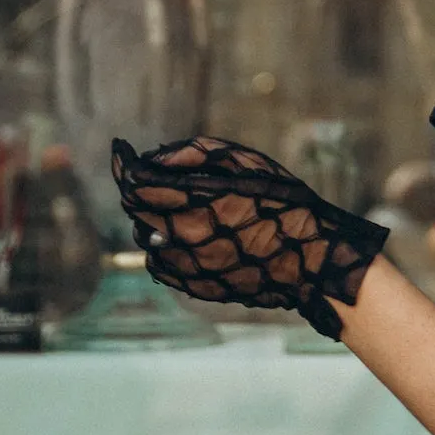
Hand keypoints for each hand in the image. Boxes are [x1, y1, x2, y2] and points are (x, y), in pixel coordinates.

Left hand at [110, 133, 388, 338]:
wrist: (312, 261)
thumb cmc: (285, 203)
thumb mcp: (246, 162)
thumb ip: (194, 154)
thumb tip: (152, 158)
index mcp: (194, 202)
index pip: (134, 183)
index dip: (123, 163)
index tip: (122, 149)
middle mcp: (183, 237)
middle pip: (136, 210)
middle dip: (140, 189)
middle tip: (157, 176)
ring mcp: (187, 266)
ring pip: (146, 239)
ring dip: (152, 220)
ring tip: (183, 208)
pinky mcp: (194, 286)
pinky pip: (161, 265)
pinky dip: (164, 248)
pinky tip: (191, 238)